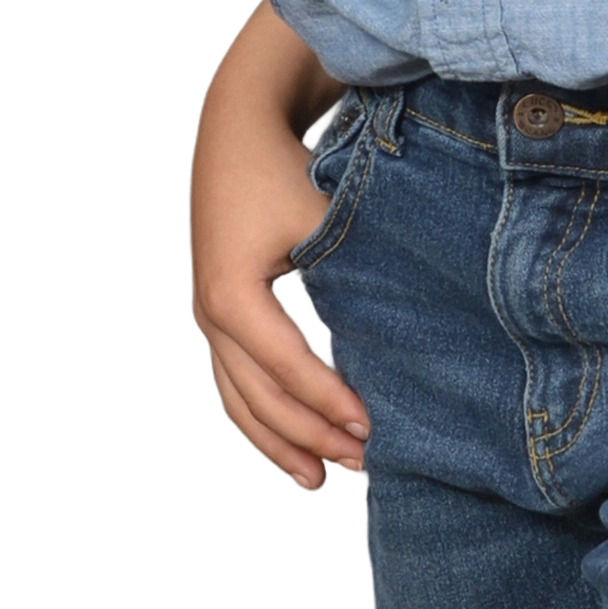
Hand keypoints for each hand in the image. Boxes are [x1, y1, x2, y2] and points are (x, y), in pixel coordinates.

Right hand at [187, 95, 370, 494]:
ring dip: (282, 442)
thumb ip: (350, 276)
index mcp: (232, 294)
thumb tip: (399, 336)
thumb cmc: (284, 168)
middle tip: (364, 463)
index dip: (332, 403)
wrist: (239, 128)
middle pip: (262, 397)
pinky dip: (263, 420)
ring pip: (241, 401)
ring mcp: (207, 318)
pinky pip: (236, 383)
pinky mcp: (218, 316)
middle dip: (312, 436)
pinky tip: (292, 450)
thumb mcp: (322, 219)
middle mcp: (210, 314)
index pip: (290, 366)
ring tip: (321, 480)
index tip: (374, 429)